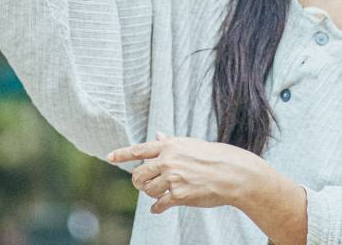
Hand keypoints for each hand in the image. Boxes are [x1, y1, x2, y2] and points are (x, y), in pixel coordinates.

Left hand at [107, 133, 274, 214]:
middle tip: (143, 184)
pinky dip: (157, 208)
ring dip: (151, 194)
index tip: (109, 157)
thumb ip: (169, 142)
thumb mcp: (189, 144)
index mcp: (169, 146)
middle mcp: (168, 160)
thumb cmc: (211, 157)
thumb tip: (157, 133)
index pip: (139, 149)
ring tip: (160, 193)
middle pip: (138, 174)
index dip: (122, 154)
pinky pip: (159, 204)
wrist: (231, 173)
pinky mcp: (179, 194)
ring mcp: (173, 178)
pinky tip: (157, 209)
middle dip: (138, 181)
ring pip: (148, 190)